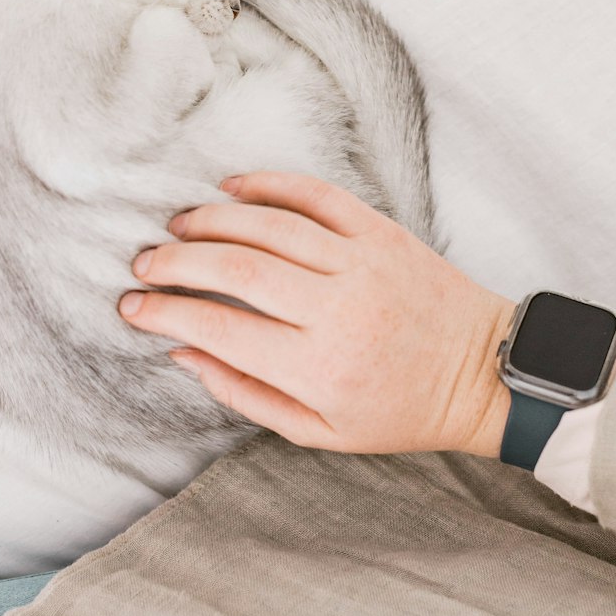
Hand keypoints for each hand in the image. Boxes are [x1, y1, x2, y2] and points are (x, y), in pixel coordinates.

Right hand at [118, 171, 514, 457]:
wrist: (483, 373)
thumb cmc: (398, 410)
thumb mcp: (319, 431)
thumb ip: (245, 394)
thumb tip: (183, 351)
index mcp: (318, 368)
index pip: (220, 328)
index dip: (165, 313)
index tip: (131, 306)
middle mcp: (337, 311)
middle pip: (234, 269)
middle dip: (175, 262)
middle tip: (144, 263)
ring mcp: (361, 264)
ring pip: (267, 226)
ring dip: (210, 220)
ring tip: (176, 228)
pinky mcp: (381, 232)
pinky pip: (315, 195)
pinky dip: (267, 184)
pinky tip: (232, 188)